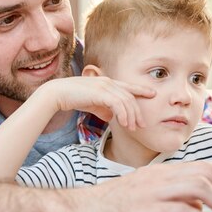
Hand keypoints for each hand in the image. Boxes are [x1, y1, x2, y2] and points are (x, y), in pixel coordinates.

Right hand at [41, 76, 155, 129]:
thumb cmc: (74, 98)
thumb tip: (112, 118)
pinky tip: (124, 124)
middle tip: (142, 125)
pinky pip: (117, 104)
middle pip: (130, 97)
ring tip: (133, 128)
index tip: (153, 94)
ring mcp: (105, 86)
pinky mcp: (100, 92)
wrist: (58, 93)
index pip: (129, 86)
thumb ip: (103, 109)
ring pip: (126, 101)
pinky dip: (123, 115)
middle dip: (138, 112)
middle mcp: (109, 82)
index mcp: (108, 83)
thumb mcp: (92, 104)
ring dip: (131, 116)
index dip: (141, 90)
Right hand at [57, 161, 211, 211]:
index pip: (203, 168)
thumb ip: (172, 198)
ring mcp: (151, 191)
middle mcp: (158, 176)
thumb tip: (199, 208)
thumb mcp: (145, 197)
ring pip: (200, 189)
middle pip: (207, 175)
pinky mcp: (144, 209)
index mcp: (160, 171)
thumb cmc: (108, 207)